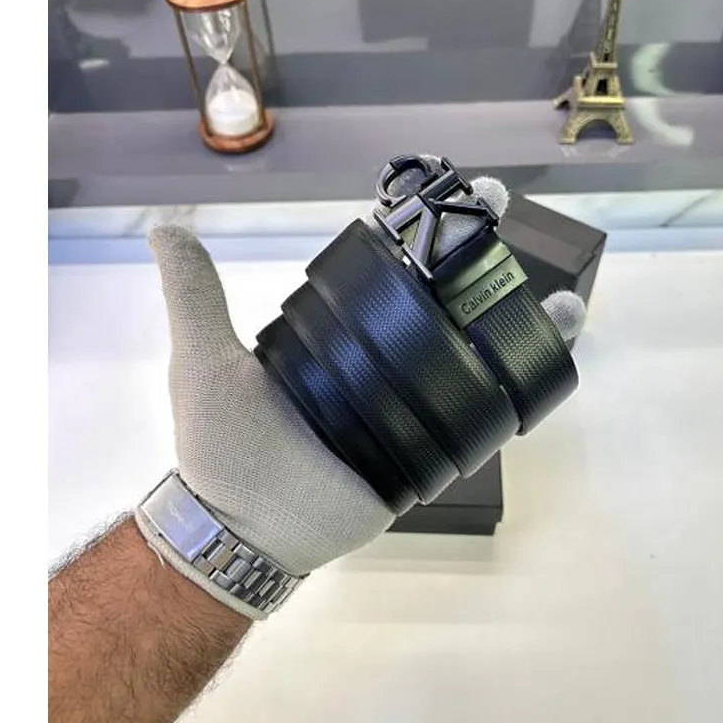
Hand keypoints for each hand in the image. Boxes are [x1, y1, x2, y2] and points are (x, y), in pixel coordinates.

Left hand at [139, 179, 584, 607]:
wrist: (247, 530)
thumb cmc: (224, 445)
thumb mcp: (203, 359)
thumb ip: (193, 295)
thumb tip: (165, 227)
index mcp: (338, 336)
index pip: (389, 269)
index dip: (424, 229)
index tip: (452, 192)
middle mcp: (379, 363)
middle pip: (441, 299)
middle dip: (480, 256)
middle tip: (503, 215)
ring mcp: (410, 406)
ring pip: (472, 352)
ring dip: (516, 318)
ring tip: (557, 294)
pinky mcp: (432, 447)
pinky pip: (482, 413)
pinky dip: (520, 383)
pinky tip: (554, 355)